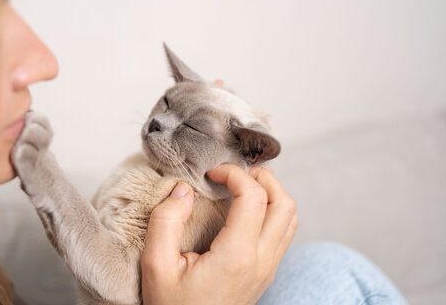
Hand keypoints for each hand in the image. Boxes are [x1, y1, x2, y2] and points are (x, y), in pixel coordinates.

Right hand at [141, 164, 297, 304]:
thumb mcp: (156, 266)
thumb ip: (165, 222)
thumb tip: (183, 190)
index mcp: (236, 257)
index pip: (255, 197)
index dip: (235, 174)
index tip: (212, 173)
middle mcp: (261, 261)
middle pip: (284, 203)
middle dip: (262, 177)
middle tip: (232, 175)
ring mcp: (268, 268)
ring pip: (290, 217)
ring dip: (270, 193)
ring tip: (240, 187)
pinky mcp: (266, 272)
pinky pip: (283, 232)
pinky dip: (271, 210)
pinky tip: (244, 210)